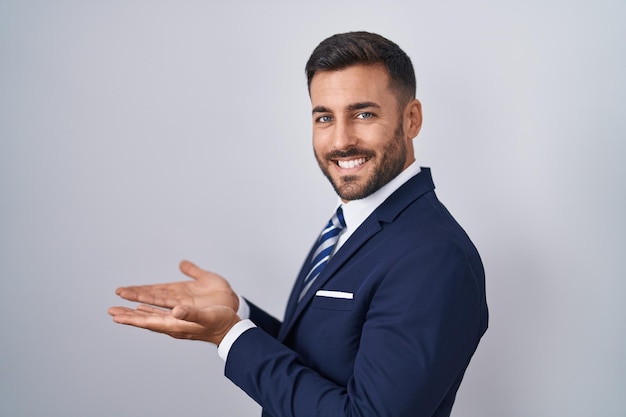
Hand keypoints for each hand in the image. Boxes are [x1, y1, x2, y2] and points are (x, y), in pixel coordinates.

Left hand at [108, 260, 240, 344]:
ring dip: (136, 314)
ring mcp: (177, 323)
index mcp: (176, 324)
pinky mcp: (182, 320)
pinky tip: (146, 308)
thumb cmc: (221, 322)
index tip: (116, 316)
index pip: (149, 321)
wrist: (232, 329)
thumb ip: (191, 313)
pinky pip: (160, 315)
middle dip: (128, 316)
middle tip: (111, 311)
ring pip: (151, 317)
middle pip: (146, 320)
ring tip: (122, 311)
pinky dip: (150, 310)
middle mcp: (173, 325)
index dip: (132, 318)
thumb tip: (176, 310)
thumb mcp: (207, 315)